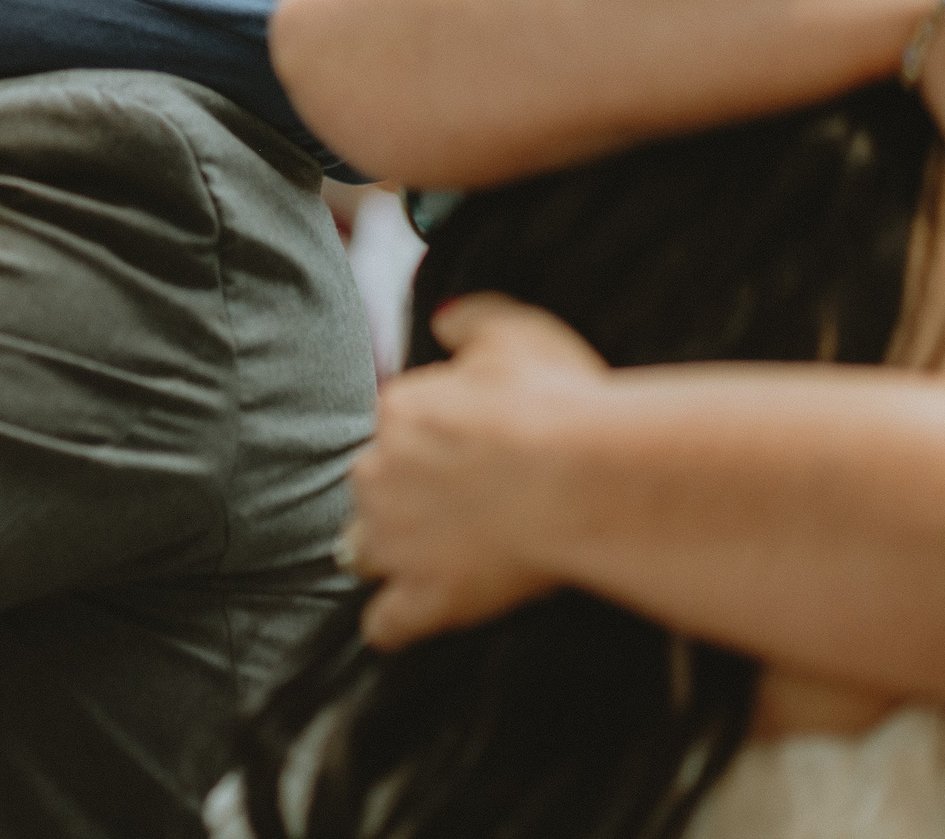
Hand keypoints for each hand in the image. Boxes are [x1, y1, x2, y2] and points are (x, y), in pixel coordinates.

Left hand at [350, 295, 605, 648]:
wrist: (582, 476)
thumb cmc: (557, 403)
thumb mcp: (517, 334)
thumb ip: (470, 319)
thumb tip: (442, 321)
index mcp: (400, 410)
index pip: (394, 425)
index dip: (428, 442)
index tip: (464, 452)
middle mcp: (379, 472)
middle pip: (371, 486)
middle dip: (400, 496)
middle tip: (453, 506)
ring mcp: (396, 540)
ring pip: (363, 550)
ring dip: (385, 554)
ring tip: (424, 561)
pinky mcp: (425, 597)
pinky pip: (385, 623)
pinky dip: (393, 624)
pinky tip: (405, 625)